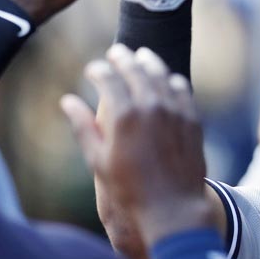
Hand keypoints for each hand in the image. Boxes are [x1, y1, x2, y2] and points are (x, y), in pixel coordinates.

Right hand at [61, 44, 212, 247]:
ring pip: (162, 75)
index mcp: (124, 115)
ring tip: (142, 56)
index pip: (108, 78)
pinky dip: (173, 81)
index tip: (93, 69)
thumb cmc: (130, 189)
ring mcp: (175, 111)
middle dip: (123, 58)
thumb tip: (67, 101)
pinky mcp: (192, 119)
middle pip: (136, 70)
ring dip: (150, 63)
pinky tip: (168, 79)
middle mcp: (151, 107)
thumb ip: (83, 127)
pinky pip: (183, 90)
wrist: (172, 207)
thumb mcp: (99, 160)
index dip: (98, 70)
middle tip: (117, 52)